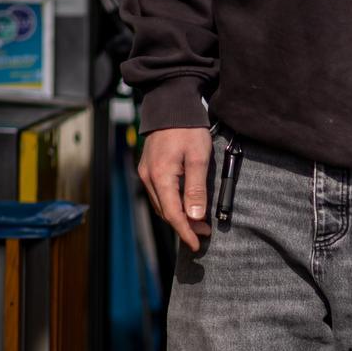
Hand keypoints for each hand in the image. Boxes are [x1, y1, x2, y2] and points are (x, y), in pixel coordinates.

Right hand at [138, 128, 213, 250]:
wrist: (170, 105)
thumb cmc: (188, 129)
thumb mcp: (199, 158)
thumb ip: (196, 189)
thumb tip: (195, 217)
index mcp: (161, 177)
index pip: (173, 214)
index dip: (185, 232)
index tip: (197, 245)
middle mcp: (148, 178)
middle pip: (166, 212)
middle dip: (185, 226)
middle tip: (205, 232)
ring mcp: (146, 173)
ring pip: (162, 205)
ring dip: (179, 216)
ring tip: (198, 222)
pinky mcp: (148, 169)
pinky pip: (160, 194)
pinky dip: (172, 204)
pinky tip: (185, 205)